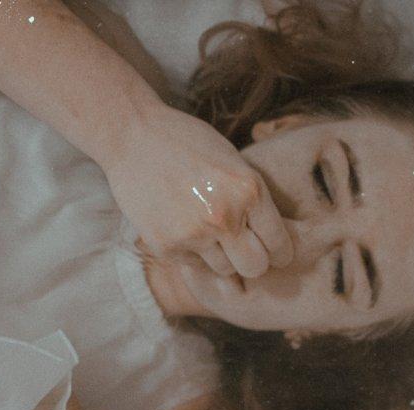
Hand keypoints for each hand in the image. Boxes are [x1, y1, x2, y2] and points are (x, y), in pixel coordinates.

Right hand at [103, 102, 292, 277]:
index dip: (280, 252)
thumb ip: (253, 199)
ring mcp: (193, 234)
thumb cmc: (189, 143)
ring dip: (221, 256)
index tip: (274, 252)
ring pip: (225, 270)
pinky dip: (193, 253)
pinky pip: (194, 266)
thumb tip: (273, 239)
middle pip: (255, 268)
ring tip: (206, 229)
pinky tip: (182, 226)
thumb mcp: (234, 162)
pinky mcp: (166, 246)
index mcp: (249, 191)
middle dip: (253, 261)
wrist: (134, 135)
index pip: (279, 244)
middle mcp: (224, 216)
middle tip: (244, 249)